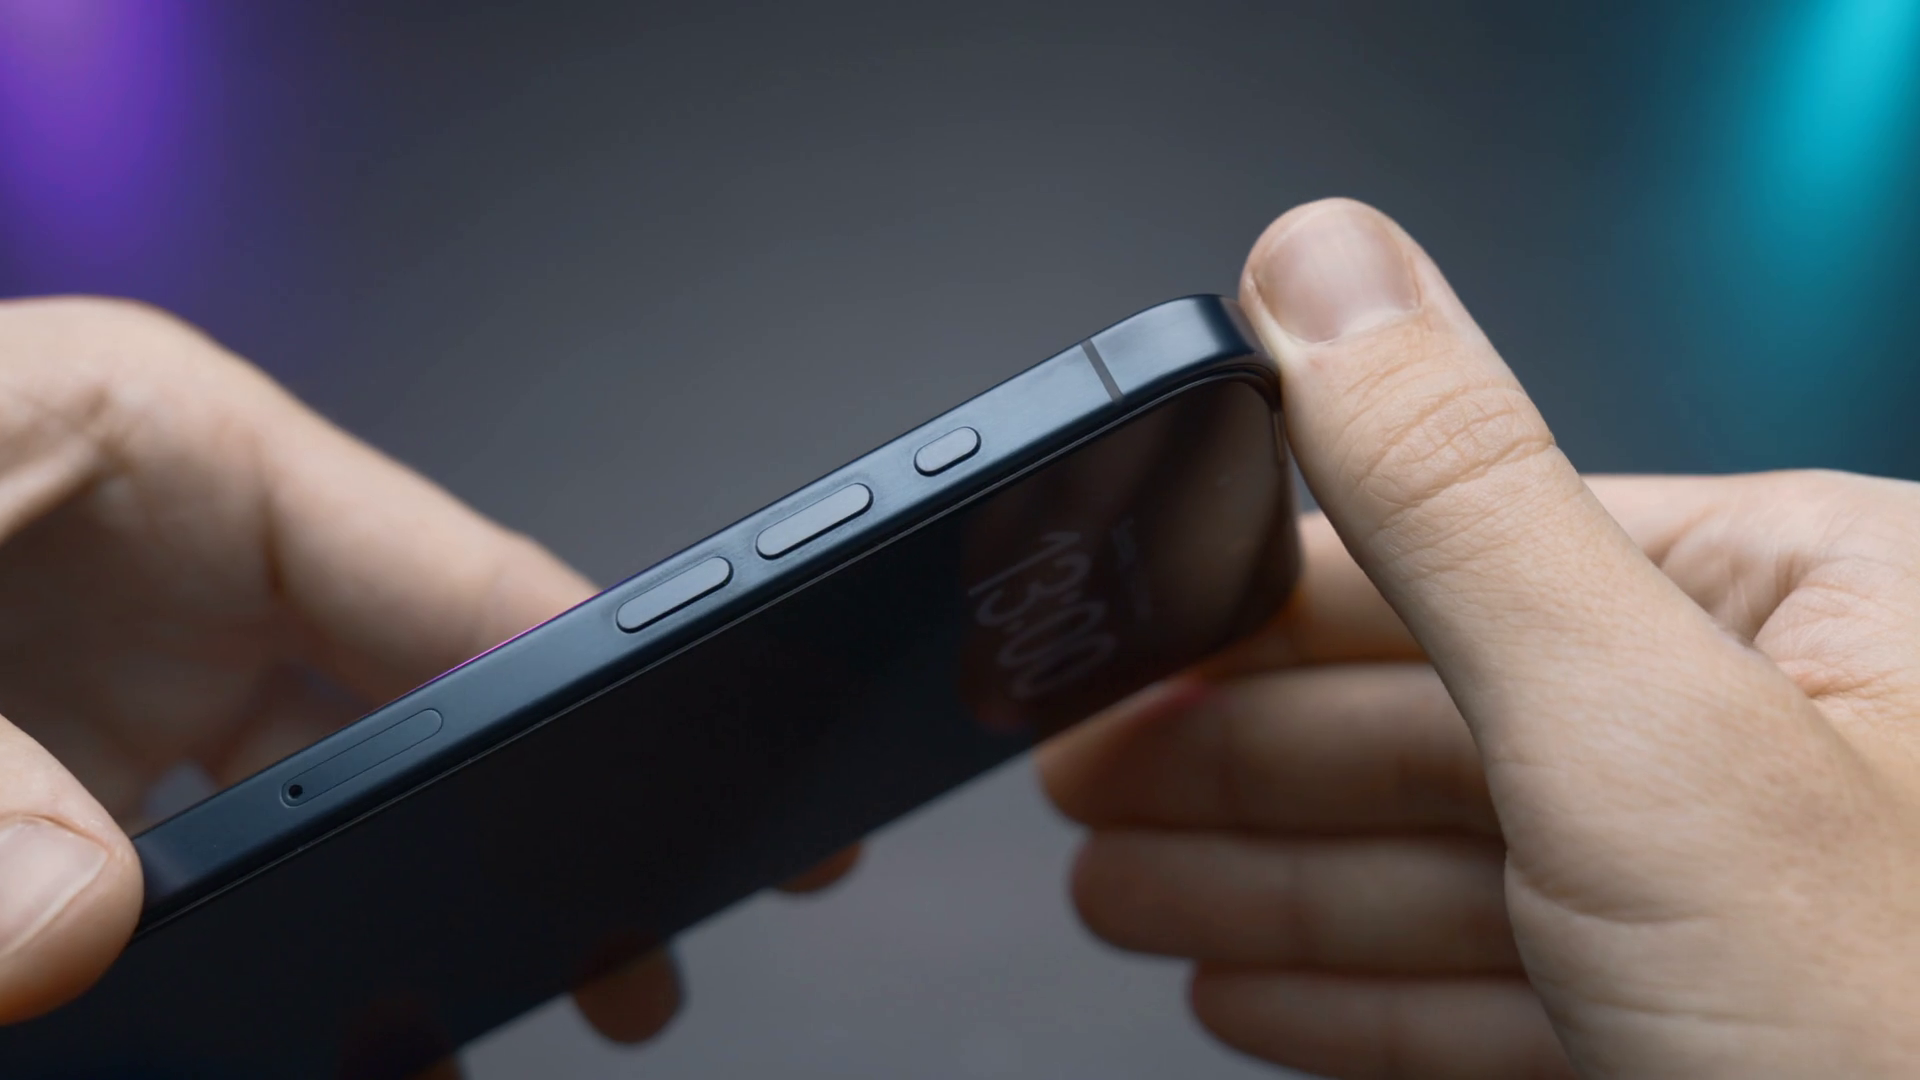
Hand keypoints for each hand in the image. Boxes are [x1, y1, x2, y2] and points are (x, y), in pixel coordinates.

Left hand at [0, 298, 853, 1061]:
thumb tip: (88, 932)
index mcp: (183, 450)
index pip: (458, 580)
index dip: (610, 683)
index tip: (728, 763)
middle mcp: (177, 566)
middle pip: (421, 716)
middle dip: (535, 838)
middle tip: (634, 959)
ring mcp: (118, 681)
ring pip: (322, 823)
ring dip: (398, 931)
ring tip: (453, 1044)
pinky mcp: (52, 783)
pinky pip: (202, 884)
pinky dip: (266, 962)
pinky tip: (315, 1038)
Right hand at [1041, 199, 1919, 1077]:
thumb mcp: (1652, 742)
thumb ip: (1463, 499)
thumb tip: (1326, 272)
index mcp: (1816, 602)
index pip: (1471, 555)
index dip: (1263, 608)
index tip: (1128, 645)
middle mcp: (1792, 740)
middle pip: (1440, 730)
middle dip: (1236, 772)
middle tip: (1087, 787)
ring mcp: (1751, 908)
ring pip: (1457, 876)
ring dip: (1269, 888)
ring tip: (1127, 894)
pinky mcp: (1710, 1039)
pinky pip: (1503, 997)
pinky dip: (1366, 997)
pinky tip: (1260, 989)